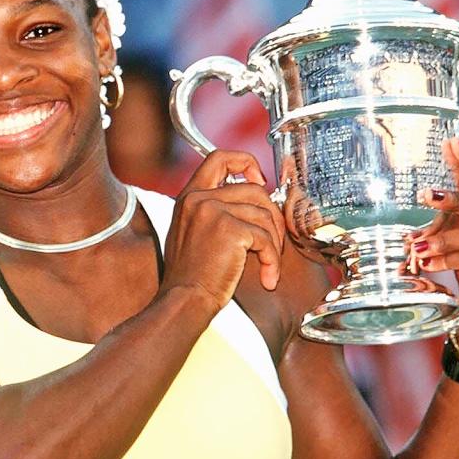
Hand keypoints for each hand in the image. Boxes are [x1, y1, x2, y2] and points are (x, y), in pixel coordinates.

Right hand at [161, 150, 285, 315]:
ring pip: (264, 214)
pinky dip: (272, 260)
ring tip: (268, 265)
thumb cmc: (191, 276)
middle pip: (254, 189)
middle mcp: (199, 198)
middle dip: (272, 216)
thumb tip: (256, 201)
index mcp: (189, 196)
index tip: (259, 180)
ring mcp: (213, 211)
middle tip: (273, 242)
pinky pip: (265, 238)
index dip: (245, 162)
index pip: (219, 157)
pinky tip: (267, 278)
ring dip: (274, 243)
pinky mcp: (229, 229)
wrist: (185, 300)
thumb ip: (214, 211)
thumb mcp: (192, 232)